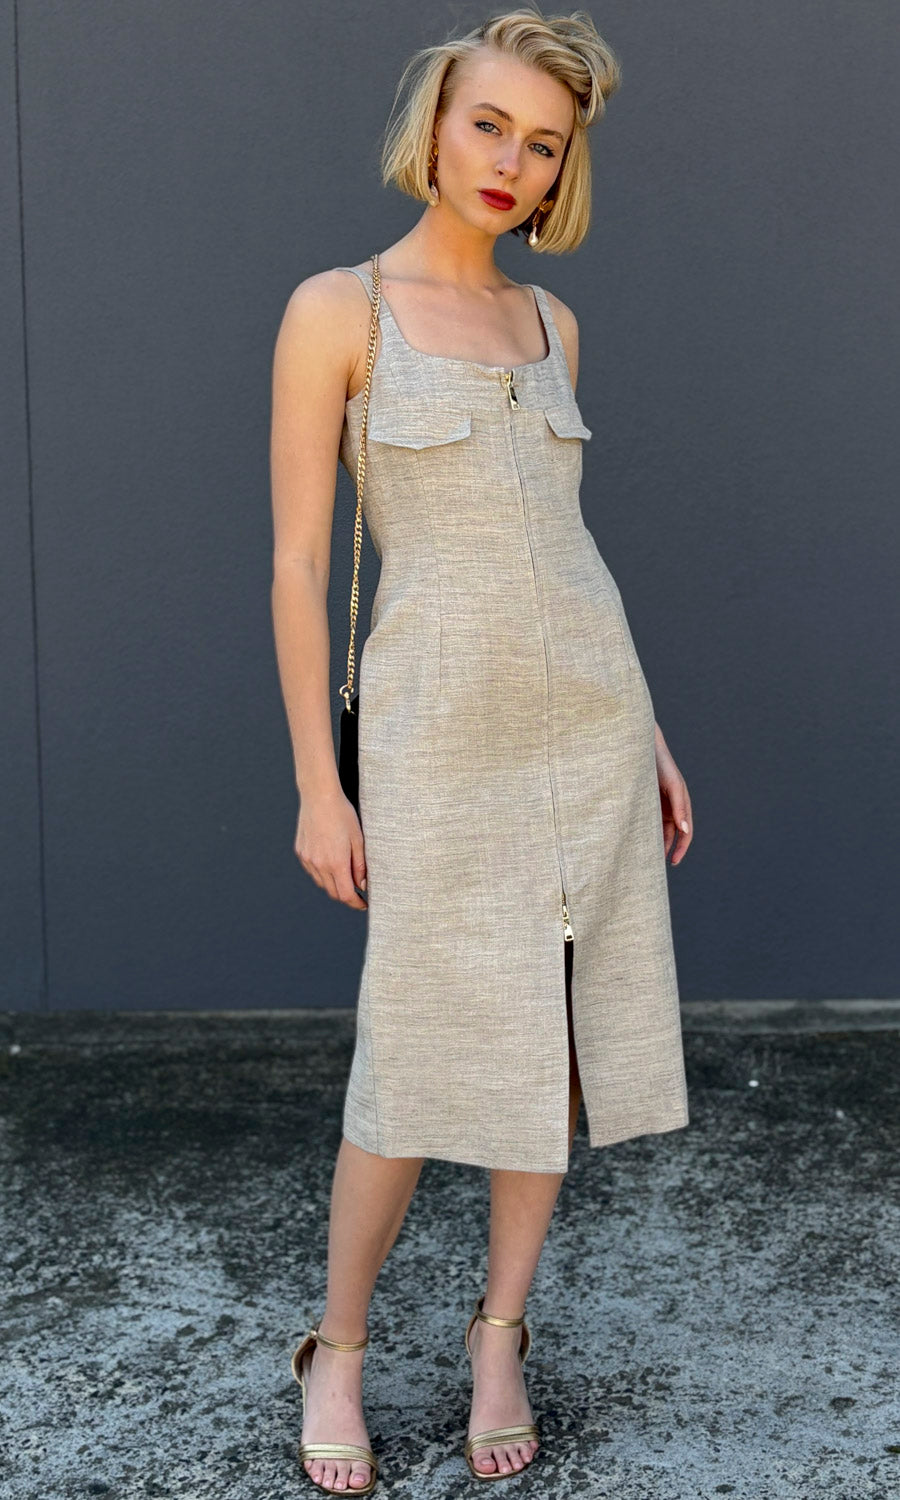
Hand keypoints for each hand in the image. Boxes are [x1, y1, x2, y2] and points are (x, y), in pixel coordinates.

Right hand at [294, 785, 367, 909]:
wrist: (319, 797)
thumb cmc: (342, 815)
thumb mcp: (358, 840)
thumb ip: (360, 865)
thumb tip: (362, 885)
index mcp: (336, 863)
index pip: (346, 895)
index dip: (356, 903)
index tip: (364, 904)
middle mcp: (319, 865)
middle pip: (333, 893)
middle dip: (346, 895)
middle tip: (358, 891)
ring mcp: (308, 859)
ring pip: (322, 883)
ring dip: (334, 884)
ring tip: (345, 874)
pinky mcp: (301, 852)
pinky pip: (313, 871)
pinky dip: (322, 873)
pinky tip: (330, 862)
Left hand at [654, 723, 692, 865]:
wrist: (643, 751)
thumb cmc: (663, 767)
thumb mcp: (675, 787)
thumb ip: (680, 809)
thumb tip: (685, 831)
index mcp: (682, 806)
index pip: (685, 833)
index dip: (681, 848)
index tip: (673, 861)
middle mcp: (671, 809)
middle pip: (671, 836)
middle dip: (666, 850)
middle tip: (656, 866)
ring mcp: (657, 808)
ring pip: (657, 831)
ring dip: (654, 843)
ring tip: (644, 857)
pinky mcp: (644, 805)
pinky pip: (644, 823)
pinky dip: (642, 833)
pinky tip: (634, 842)